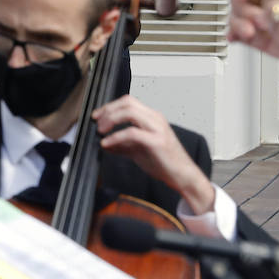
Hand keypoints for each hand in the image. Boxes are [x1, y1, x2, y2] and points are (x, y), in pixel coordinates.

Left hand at [91, 95, 214, 213]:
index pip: (128, 102)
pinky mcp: (157, 141)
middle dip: (108, 110)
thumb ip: (122, 145)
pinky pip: (132, 133)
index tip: (96, 116)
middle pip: (127, 103)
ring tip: (101, 131)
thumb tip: (104, 143)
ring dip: (111, 120)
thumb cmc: (163, 162)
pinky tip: (106, 143)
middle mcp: (155, 119)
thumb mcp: (138, 150)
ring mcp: (157, 129)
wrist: (182, 176)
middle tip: (97, 123)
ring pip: (130, 113)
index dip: (109, 106)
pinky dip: (116, 137)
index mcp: (152, 117)